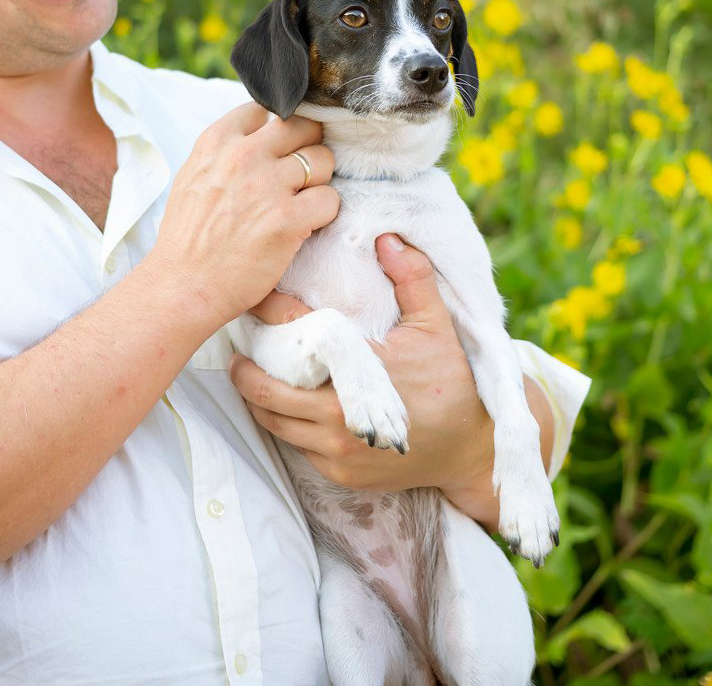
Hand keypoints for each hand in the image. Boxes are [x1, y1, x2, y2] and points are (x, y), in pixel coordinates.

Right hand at [147, 102, 337, 328]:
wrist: (183, 285)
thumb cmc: (187, 238)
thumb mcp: (192, 177)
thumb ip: (223, 152)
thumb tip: (259, 131)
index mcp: (216, 142)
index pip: (265, 108)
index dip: (280, 125)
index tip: (281, 146)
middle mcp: (243, 156)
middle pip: (302, 126)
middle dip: (308, 145)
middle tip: (303, 172)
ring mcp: (267, 185)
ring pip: (322, 161)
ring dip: (319, 181)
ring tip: (302, 202)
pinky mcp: (288, 218)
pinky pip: (330, 199)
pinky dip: (324, 212)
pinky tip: (305, 225)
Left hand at [229, 235, 501, 515]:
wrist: (472, 449)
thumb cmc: (452, 381)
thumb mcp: (436, 325)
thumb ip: (412, 278)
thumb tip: (386, 237)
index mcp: (357, 375)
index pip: (295, 337)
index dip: (268, 314)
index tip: (254, 299)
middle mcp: (339, 418)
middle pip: (266, 392)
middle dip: (245, 369)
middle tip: (238, 347)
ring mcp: (336, 452)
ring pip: (274, 423)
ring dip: (259, 398)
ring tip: (251, 371)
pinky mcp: (338, 474)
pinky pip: (295, 446)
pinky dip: (284, 424)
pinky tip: (283, 402)